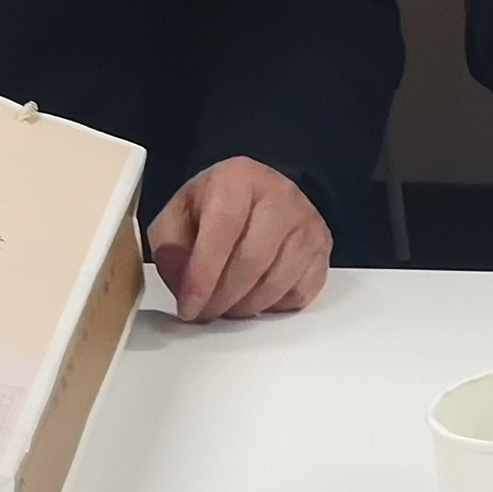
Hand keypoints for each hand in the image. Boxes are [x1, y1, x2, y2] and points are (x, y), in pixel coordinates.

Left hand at [147, 158, 331, 321]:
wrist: (260, 193)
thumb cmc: (218, 206)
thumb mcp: (179, 215)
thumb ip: (170, 248)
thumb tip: (183, 285)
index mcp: (238, 179)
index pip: (222, 231)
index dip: (203, 277)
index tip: (189, 307)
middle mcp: (279, 195)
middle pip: (252, 261)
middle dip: (223, 298)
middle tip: (205, 312)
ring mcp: (307, 221)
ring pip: (277, 282)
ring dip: (247, 306)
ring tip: (227, 305)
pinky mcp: (322, 246)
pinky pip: (301, 291)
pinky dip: (275, 305)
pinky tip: (256, 296)